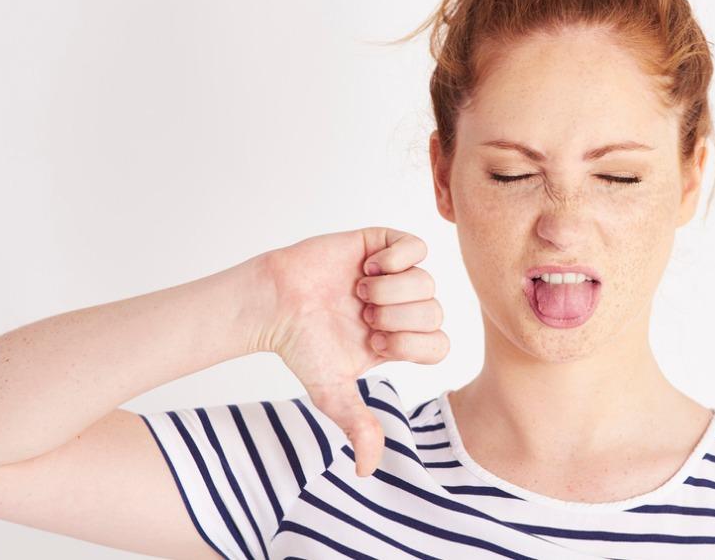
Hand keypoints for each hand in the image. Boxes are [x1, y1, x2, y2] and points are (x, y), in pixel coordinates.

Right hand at [260, 226, 448, 475]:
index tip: (376, 344)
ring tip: (359, 293)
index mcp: (401, 340)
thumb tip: (367, 470)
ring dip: (391, 291)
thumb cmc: (302, 347)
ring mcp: (395, 275)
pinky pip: (416, 245)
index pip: (440, 344)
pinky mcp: (382, 244)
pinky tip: (367, 269)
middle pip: (435, 312)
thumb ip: (357, 426)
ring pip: (428, 281)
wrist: (275, 304)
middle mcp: (403, 308)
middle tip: (362, 318)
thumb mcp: (333, 393)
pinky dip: (395, 260)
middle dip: (397, 318)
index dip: (414, 346)